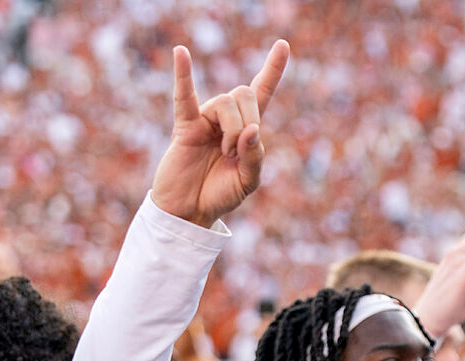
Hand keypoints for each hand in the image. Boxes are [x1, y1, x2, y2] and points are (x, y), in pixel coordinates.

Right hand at [150, 40, 289, 227]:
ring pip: (226, 102)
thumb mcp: (248, 182)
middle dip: (249, 120)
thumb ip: (255, 157)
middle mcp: (226, 119)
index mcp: (246, 129)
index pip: (262, 91)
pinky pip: (184, 95)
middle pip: (245, 94)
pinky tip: (181, 52)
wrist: (190, 212)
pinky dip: (183, 73)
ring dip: (232, 129)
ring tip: (224, 153)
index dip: (273, 69)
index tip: (283, 44)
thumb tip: (251, 129)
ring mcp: (205, 119)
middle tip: (238, 150)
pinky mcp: (185, 126)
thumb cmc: (219, 196)